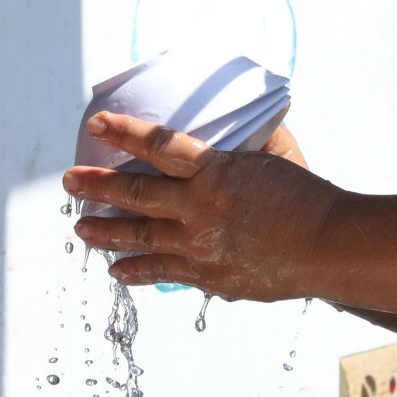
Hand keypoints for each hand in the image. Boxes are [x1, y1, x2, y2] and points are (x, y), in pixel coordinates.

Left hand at [63, 112, 337, 297]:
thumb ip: (249, 142)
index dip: (124, 133)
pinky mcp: (209, 275)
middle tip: (70, 182)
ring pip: (140, 238)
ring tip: (80, 230)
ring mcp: (199, 246)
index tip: (96, 124)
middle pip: (136, 195)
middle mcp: (199, 208)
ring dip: (105, 233)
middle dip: (98, 187)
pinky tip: (118, 271)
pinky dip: (137, 271)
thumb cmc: (307, 198)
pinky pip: (163, 272)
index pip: (158, 146)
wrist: (327, 247)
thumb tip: (245, 120)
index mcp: (214, 171)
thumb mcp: (275, 158)